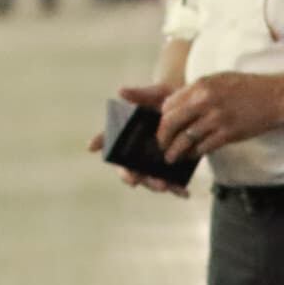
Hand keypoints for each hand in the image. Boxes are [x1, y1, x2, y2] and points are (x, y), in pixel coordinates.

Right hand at [92, 78, 191, 193]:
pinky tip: (185, 193)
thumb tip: (121, 91)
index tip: (92, 146)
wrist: (191, 107)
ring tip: (165, 186)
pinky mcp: (170, 167)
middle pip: (128, 168)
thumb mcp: (156, 93)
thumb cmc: (167, 99)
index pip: (108, 139)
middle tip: (135, 178)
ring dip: (155, 185)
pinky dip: (177, 189)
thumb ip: (140, 94)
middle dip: (131, 175)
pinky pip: (172, 182)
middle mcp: (137, 152)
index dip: (99, 142)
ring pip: (149, 179)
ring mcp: (153, 162)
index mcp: (128, 135)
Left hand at [156, 71, 283, 163]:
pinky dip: (194, 154)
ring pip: (185, 139)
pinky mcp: (228, 134)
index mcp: (201, 85)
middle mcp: (205, 101)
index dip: (163, 118)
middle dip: (162, 137)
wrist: (276, 97)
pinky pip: (203, 147)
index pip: (169, 104)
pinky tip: (192, 156)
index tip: (163, 127)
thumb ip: (198, 91)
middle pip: (171, 122)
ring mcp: (216, 119)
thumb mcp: (219, 80)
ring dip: (175, 151)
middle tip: (162, 145)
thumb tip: (178, 105)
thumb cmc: (249, 88)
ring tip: (171, 157)